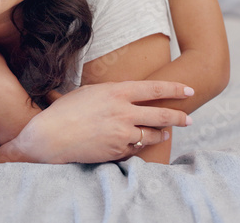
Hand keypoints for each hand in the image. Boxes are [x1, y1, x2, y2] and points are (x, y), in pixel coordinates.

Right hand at [0, 81, 192, 163]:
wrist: (51, 137)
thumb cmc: (65, 111)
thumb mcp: (89, 92)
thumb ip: (111, 93)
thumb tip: (126, 93)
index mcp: (117, 92)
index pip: (155, 88)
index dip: (175, 89)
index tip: (188, 90)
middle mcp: (123, 112)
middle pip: (163, 114)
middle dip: (179, 117)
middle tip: (188, 119)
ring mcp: (122, 133)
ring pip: (153, 134)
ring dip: (161, 134)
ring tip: (165, 133)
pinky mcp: (117, 150)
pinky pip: (136, 148)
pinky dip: (139, 145)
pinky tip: (137, 142)